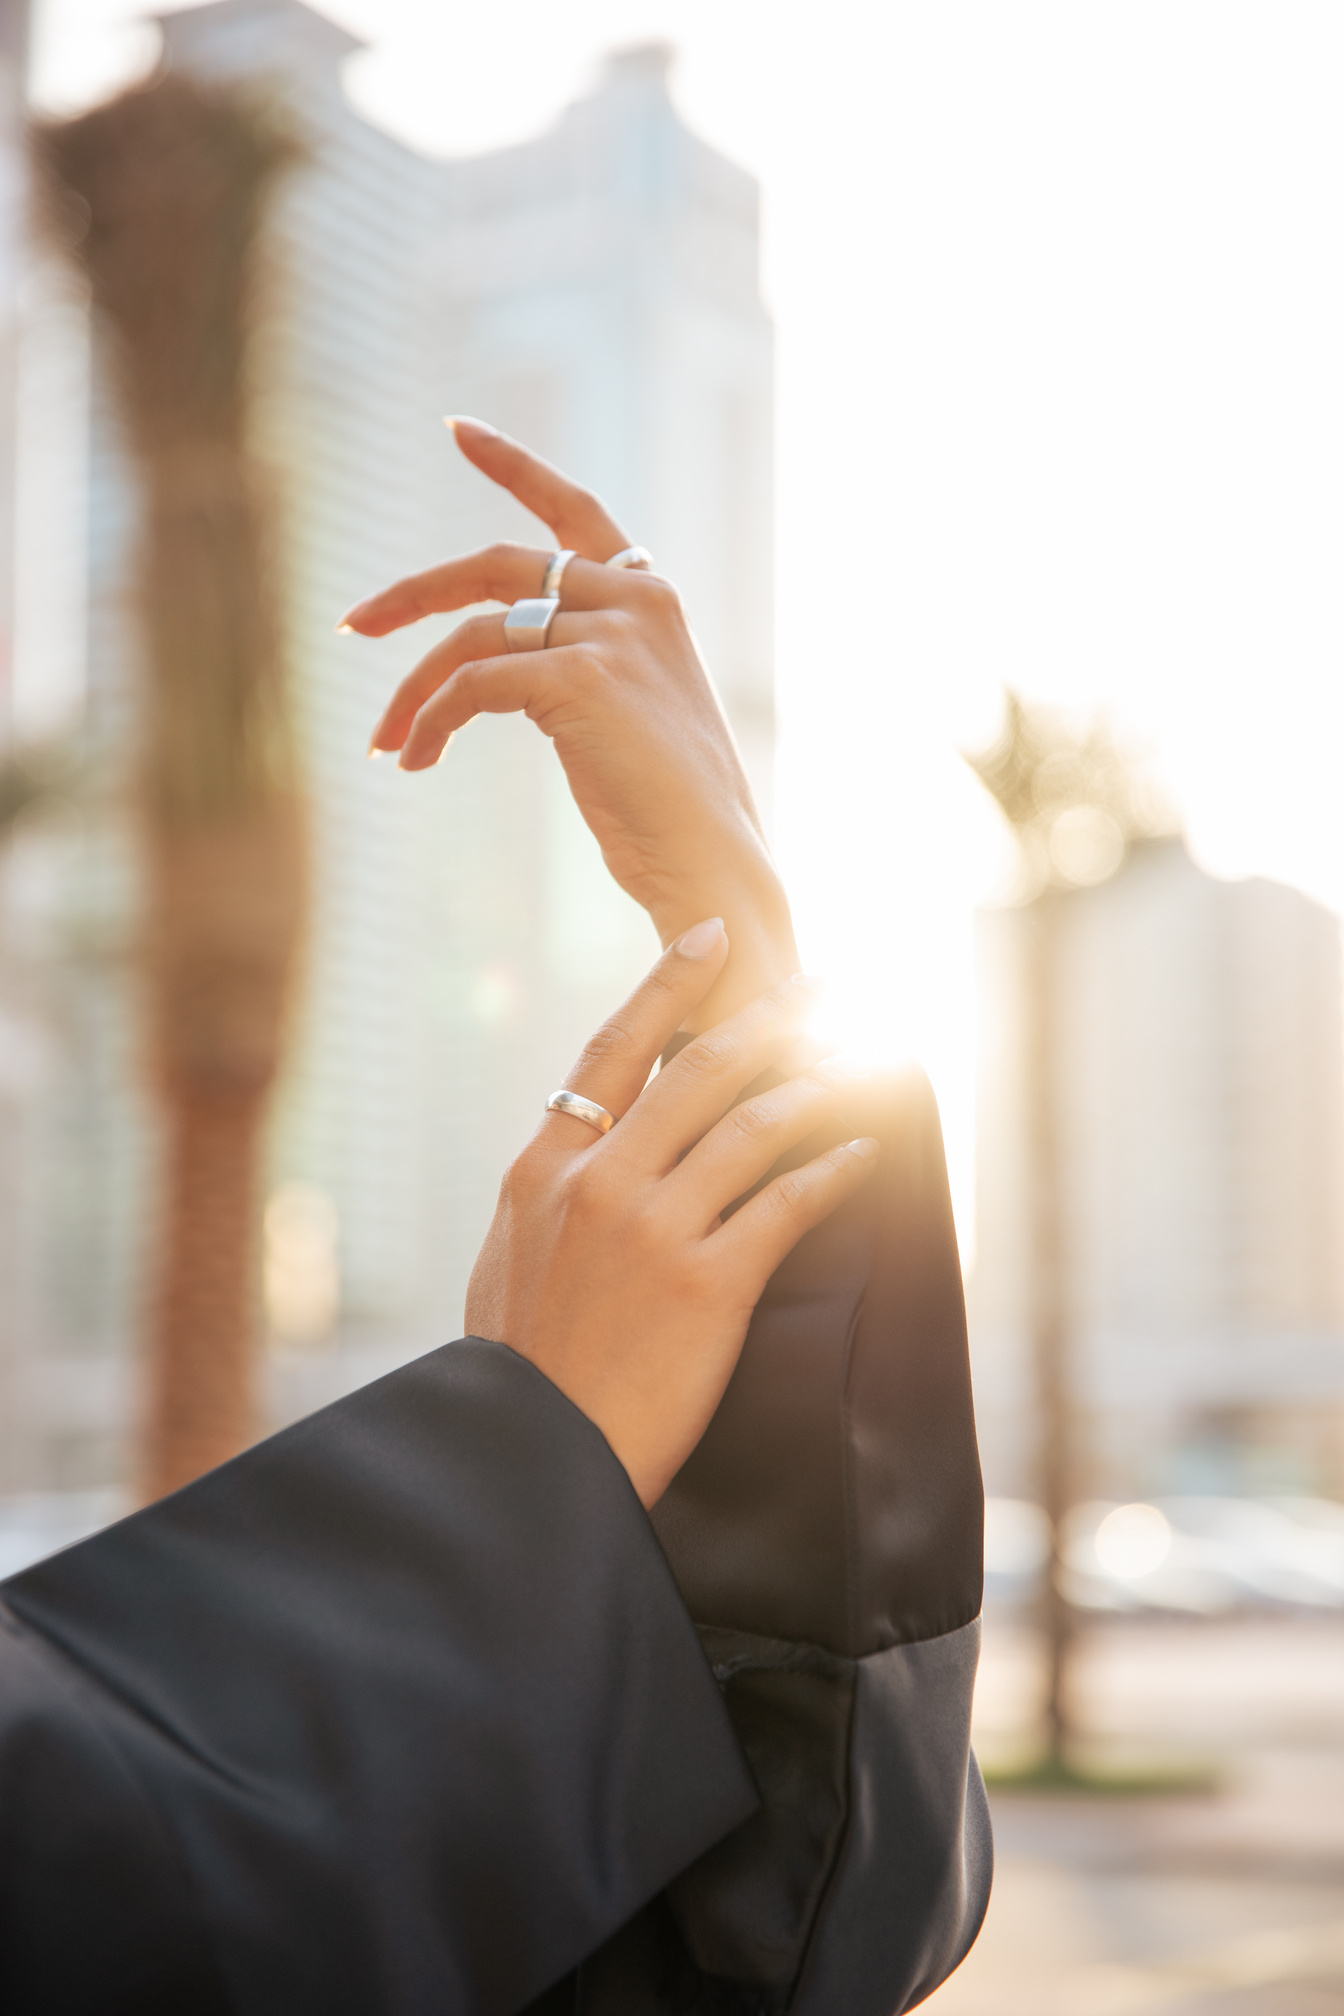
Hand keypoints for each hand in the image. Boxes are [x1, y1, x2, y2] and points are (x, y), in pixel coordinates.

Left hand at [340, 419, 798, 1029]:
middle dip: (412, 593)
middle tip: (353, 624)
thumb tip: (491, 665)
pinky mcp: (580, 678)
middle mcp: (634, 599)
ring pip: (470, 635)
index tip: (457, 429)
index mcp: (653, 597)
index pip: (574, 509)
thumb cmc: (672, 810)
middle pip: (493, 567)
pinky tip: (415, 759)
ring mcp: (609, 634)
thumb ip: (583, 663)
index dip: (513, 465)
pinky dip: (430, 720)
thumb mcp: (635, 712)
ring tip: (385, 744)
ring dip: (411, 690)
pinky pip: (471, 685)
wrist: (713, 859)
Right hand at [464, 919, 877, 1506]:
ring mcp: (654, 1228)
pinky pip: (788, 1203)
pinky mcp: (708, 1282)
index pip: (611, 1050)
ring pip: (754, 1123)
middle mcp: (599, 1182)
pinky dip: (836, 1167)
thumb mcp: (504, 1266)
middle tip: (822, 984)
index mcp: (543, 1171)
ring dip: (819, 1082)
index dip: (667, 985)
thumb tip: (567, 1157)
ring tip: (862, 1057)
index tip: (709, 938)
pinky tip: (868, 1148)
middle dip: (771, 1016)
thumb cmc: (519, 1376)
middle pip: (699, 1070)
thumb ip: (545, 1200)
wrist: (533, 1459)